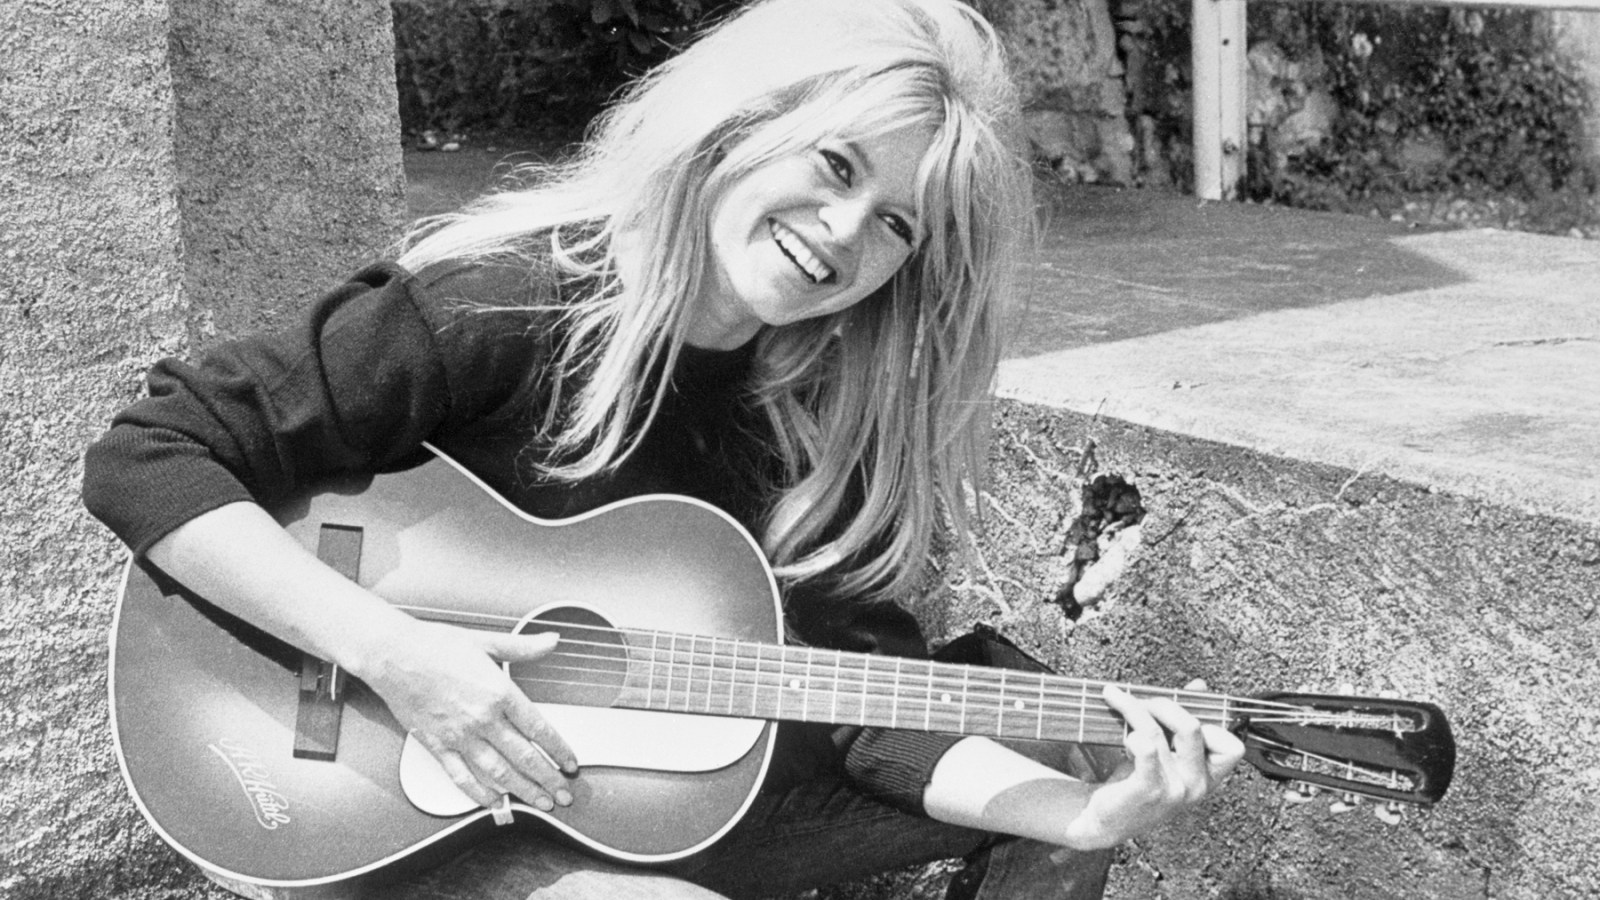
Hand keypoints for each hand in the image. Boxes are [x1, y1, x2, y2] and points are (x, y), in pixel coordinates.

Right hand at [360, 621, 579, 813]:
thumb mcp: (486, 641)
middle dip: (549, 779)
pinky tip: (494, 802)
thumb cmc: (434, 644)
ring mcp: (459, 735)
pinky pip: (462, 776)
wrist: (392, 654)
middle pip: (524, 757)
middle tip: (564, 794)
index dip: (559, 750)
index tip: (570, 763)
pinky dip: (479, 793)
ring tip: (541, 803)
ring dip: (523, 791)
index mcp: (499, 691)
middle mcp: (482, 718)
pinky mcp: (436, 745)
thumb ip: (523, 647)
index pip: (539, 729)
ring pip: (499, 772)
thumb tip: (551, 640)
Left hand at [1063, 681, 1244, 847]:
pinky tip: (1123, 736)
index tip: (1179, 711)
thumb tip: (1200, 685)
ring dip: (1132, 708)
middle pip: (1192, 726)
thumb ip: (1183, 720)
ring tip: (1115, 700)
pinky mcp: (1148, 790)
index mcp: (1207, 776)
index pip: (1232, 747)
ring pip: (1157, 731)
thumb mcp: (1166, 752)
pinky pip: (1145, 748)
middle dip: (1162, 703)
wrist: (1105, 820)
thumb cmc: (1137, 783)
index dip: (1209, 722)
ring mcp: (1174, 790)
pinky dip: (1131, 734)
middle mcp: (1196, 785)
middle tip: (1139, 700)